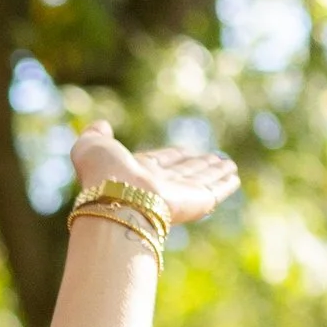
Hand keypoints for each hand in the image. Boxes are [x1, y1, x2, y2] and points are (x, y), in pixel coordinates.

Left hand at [68, 116, 236, 229]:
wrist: (118, 198)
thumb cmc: (102, 173)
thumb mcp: (92, 146)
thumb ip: (95, 135)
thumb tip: (100, 124)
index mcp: (136, 172)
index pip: (160, 162)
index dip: (173, 156)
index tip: (185, 151)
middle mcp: (159, 184)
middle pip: (184, 172)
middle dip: (198, 164)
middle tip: (213, 158)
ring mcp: (179, 194)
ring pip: (201, 180)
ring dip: (215, 171)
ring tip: (229, 164)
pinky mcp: (196, 202)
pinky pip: (214, 191)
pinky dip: (225, 184)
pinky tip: (234, 176)